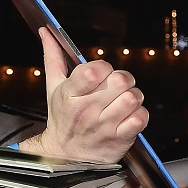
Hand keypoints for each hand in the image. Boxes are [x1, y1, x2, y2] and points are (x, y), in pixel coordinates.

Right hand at [19, 27, 147, 162]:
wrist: (67, 155)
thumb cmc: (63, 118)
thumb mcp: (53, 87)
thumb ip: (53, 57)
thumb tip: (46, 32)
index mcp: (70, 94)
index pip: (94, 71)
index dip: (103, 67)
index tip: (101, 73)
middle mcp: (87, 110)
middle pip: (120, 81)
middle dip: (122, 79)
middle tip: (116, 86)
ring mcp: (105, 126)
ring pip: (133, 97)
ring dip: (133, 95)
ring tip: (123, 100)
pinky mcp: (121, 138)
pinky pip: (141, 118)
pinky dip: (140, 114)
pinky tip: (129, 115)